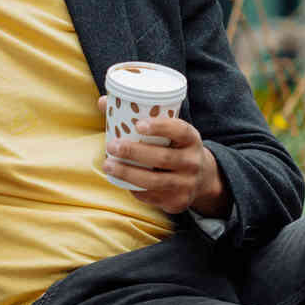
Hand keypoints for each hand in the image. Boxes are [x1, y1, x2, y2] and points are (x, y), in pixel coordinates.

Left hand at [99, 97, 228, 216]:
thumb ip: (140, 116)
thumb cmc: (174, 147)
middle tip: (112, 146)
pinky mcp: (177, 202)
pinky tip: (120, 180)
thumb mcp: (169, 131)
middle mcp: (192, 161)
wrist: (201, 178)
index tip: (138, 125)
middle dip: (133, 152)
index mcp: (191, 139)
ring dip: (127, 173)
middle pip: (162, 157)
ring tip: (108, 165)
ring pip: (153, 181)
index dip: (160, 127)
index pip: (179, 130)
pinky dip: (133, 188)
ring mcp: (186, 184)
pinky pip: (151, 196)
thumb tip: (103, 101)